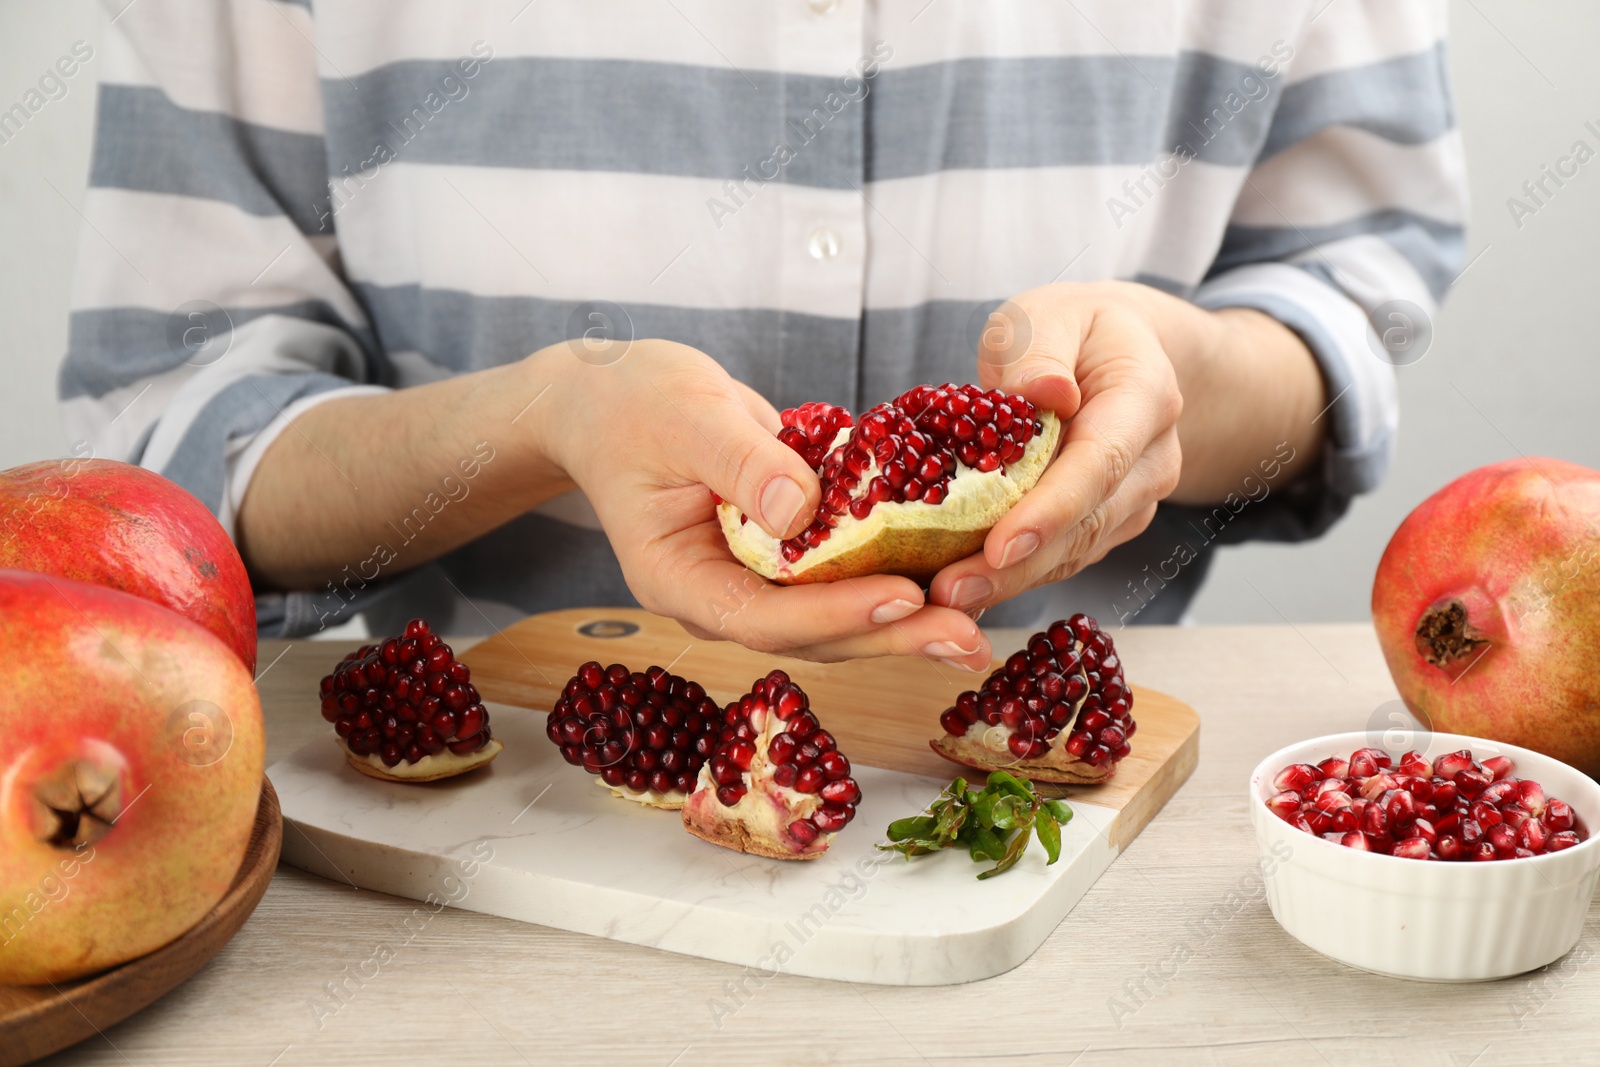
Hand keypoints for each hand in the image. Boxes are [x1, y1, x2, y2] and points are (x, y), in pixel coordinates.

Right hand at [536, 339, 991, 668]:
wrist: (614, 402)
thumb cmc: (636, 403)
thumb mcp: (686, 417)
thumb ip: (742, 462)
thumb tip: (802, 510)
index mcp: (679, 578)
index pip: (762, 615)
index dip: (834, 614)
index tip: (902, 597)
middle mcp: (720, 596)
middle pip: (812, 633)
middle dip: (891, 635)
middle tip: (969, 638)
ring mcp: (753, 583)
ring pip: (835, 617)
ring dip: (907, 622)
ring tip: (978, 625)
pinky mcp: (786, 560)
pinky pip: (845, 579)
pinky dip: (897, 577)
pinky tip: (956, 580)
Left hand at [928, 281, 1187, 614]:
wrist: (1114, 352)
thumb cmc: (1071, 331)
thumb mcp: (1047, 315)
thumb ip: (1039, 350)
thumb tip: (1044, 392)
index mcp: (1145, 397)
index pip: (1099, 463)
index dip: (1050, 510)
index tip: (1000, 544)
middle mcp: (1152, 459)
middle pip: (1085, 525)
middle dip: (1017, 566)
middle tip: (949, 593)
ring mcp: (1135, 500)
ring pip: (1073, 553)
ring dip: (1009, 582)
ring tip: (944, 599)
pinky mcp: (1108, 525)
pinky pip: (1061, 557)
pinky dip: (1012, 576)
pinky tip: (963, 590)